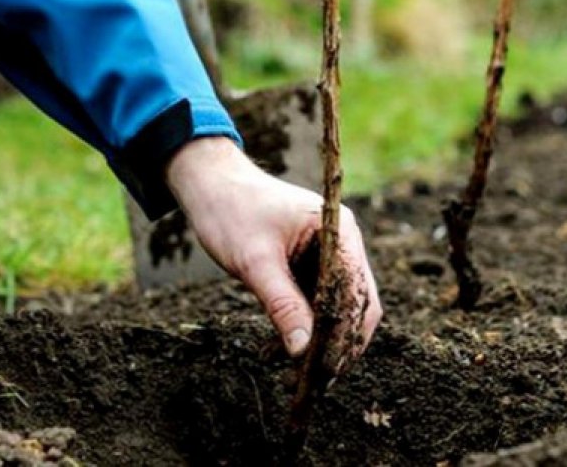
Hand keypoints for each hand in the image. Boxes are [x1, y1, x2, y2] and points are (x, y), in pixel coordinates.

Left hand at [166, 137, 381, 364]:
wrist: (209, 185)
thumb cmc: (231, 211)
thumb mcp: (255, 262)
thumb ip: (282, 305)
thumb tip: (303, 350)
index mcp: (338, 230)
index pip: (357, 291)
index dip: (346, 333)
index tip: (326, 368)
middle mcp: (342, 242)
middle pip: (356, 303)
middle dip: (336, 342)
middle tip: (313, 380)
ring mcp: (328, 254)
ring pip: (336, 308)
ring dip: (317, 339)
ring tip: (290, 371)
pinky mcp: (310, 264)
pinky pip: (316, 303)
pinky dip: (302, 326)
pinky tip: (278, 349)